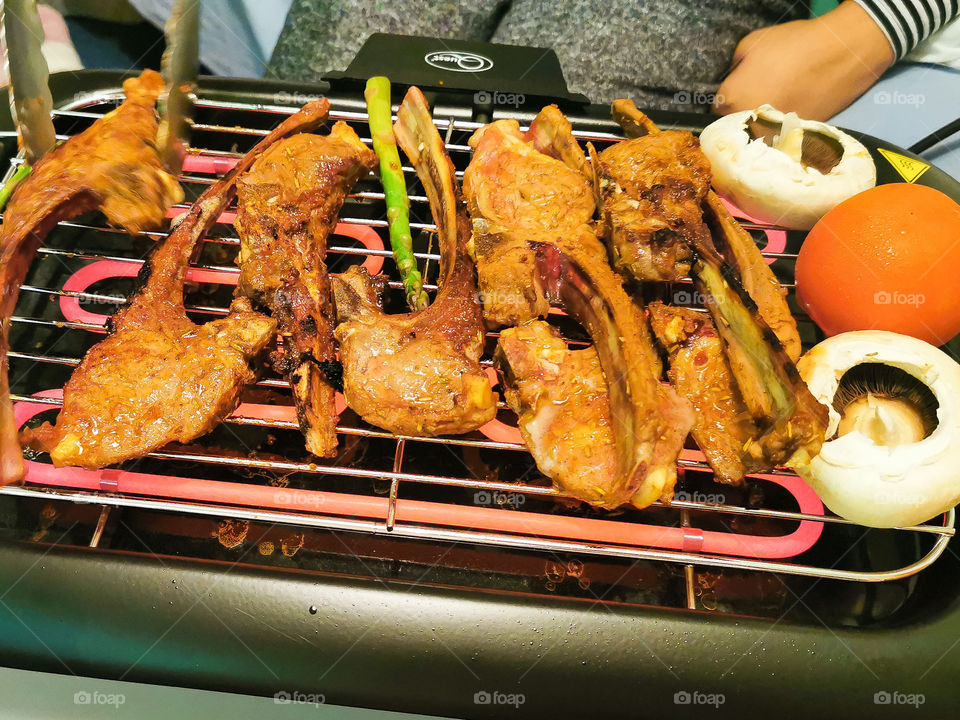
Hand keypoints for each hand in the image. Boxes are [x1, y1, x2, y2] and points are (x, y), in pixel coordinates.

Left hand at [714, 1, 893, 119]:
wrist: (841, 53)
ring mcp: (773, 134)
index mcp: (732, 100)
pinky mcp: (795, 138)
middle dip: (742, 115)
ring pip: (759, 135)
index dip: (729, 100)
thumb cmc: (793, 44)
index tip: (740, 92)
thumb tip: (733, 78)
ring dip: (763, 124)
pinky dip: (783, 128)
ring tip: (779, 102)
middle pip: (736, 126)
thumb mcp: (751, 43)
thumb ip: (734, 66)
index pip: (716, 110)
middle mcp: (748, 124)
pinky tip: (793, 109)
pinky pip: (781, 136)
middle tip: (759, 96)